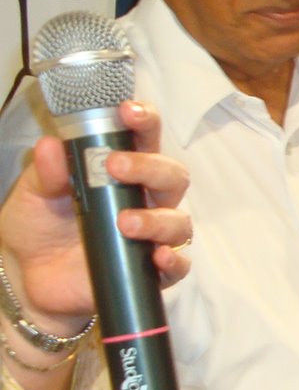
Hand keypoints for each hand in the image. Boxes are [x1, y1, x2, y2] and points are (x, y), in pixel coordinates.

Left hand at [0, 100, 191, 326]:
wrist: (27, 277)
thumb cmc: (39, 227)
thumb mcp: (33, 194)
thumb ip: (46, 172)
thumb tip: (50, 145)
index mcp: (122, 172)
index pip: (145, 139)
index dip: (145, 121)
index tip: (128, 112)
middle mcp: (145, 199)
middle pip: (172, 176)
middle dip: (150, 168)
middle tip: (116, 167)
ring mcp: (151, 235)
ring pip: (179, 221)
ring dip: (158, 219)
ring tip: (125, 222)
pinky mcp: (149, 270)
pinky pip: (179, 265)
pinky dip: (173, 260)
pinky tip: (157, 256)